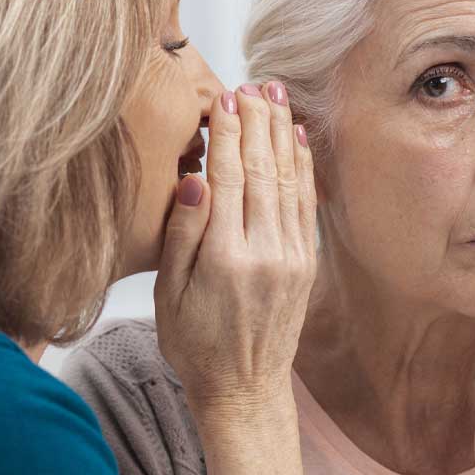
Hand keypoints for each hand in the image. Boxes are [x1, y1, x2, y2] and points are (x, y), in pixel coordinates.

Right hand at [153, 83, 315, 414]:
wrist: (244, 390)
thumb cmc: (195, 345)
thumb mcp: (169, 295)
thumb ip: (183, 235)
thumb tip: (195, 179)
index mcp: (226, 258)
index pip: (228, 178)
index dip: (227, 134)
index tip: (225, 98)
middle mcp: (266, 253)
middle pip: (263, 170)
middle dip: (259, 122)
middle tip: (255, 83)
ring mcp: (292, 258)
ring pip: (289, 182)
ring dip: (283, 135)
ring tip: (278, 96)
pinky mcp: (305, 265)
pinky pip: (305, 205)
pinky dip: (303, 168)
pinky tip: (298, 141)